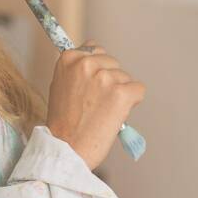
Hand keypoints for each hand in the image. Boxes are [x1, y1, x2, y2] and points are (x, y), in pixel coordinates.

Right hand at [47, 40, 145, 170]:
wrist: (67, 149)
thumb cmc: (63, 123)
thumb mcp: (59, 86)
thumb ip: (76, 70)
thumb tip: (94, 56)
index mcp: (69, 58)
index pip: (94, 48)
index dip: (96, 69)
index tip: (90, 86)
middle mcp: (87, 64)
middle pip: (112, 62)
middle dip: (109, 80)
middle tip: (96, 104)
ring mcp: (105, 78)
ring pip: (125, 78)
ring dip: (119, 94)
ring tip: (101, 113)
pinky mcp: (122, 93)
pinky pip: (138, 90)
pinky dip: (131, 103)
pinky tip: (115, 115)